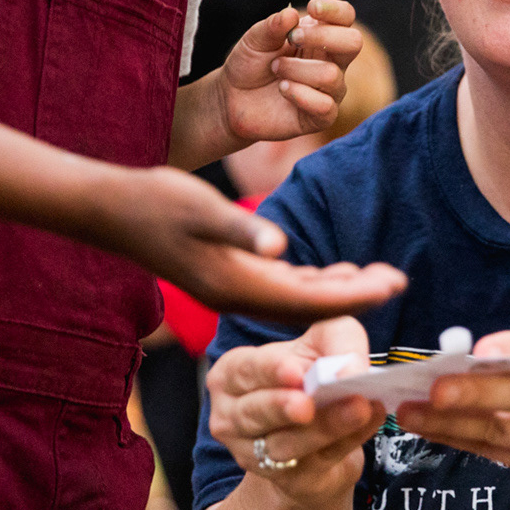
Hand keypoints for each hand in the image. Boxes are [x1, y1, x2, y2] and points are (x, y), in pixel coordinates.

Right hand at [86, 163, 404, 321]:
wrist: (109, 210)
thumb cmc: (153, 202)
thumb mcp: (199, 208)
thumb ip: (241, 229)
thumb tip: (281, 246)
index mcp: (234, 285)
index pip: (307, 299)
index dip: (354, 294)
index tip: (395, 284)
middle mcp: (235, 295)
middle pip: (307, 307)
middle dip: (355, 296)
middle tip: (400, 281)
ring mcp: (229, 288)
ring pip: (295, 300)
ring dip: (336, 289)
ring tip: (377, 277)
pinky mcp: (224, 275)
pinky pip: (278, 289)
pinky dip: (310, 282)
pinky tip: (332, 270)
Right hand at [207, 317, 385, 507]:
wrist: (320, 423)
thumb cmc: (311, 370)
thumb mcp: (322, 341)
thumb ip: (336, 341)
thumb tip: (352, 367)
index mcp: (231, 375)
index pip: (245, 370)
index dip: (270, 371)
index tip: (296, 371)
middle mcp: (232, 417)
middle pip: (255, 413)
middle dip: (283, 407)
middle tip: (309, 403)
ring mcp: (254, 454)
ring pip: (285, 444)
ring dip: (323, 428)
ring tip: (357, 409)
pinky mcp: (288, 480)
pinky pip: (317, 460)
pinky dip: (346, 440)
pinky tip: (367, 421)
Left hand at [216, 0, 363, 145]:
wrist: (232, 100)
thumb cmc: (250, 64)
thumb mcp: (255, 39)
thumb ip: (273, 26)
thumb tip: (291, 14)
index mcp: (321, 36)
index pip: (345, 17)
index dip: (335, 10)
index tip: (312, 8)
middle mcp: (333, 62)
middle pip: (354, 42)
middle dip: (323, 37)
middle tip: (293, 39)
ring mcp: (330, 90)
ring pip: (331, 75)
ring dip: (296, 69)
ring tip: (276, 70)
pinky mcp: (321, 117)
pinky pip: (325, 105)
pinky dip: (299, 94)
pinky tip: (282, 89)